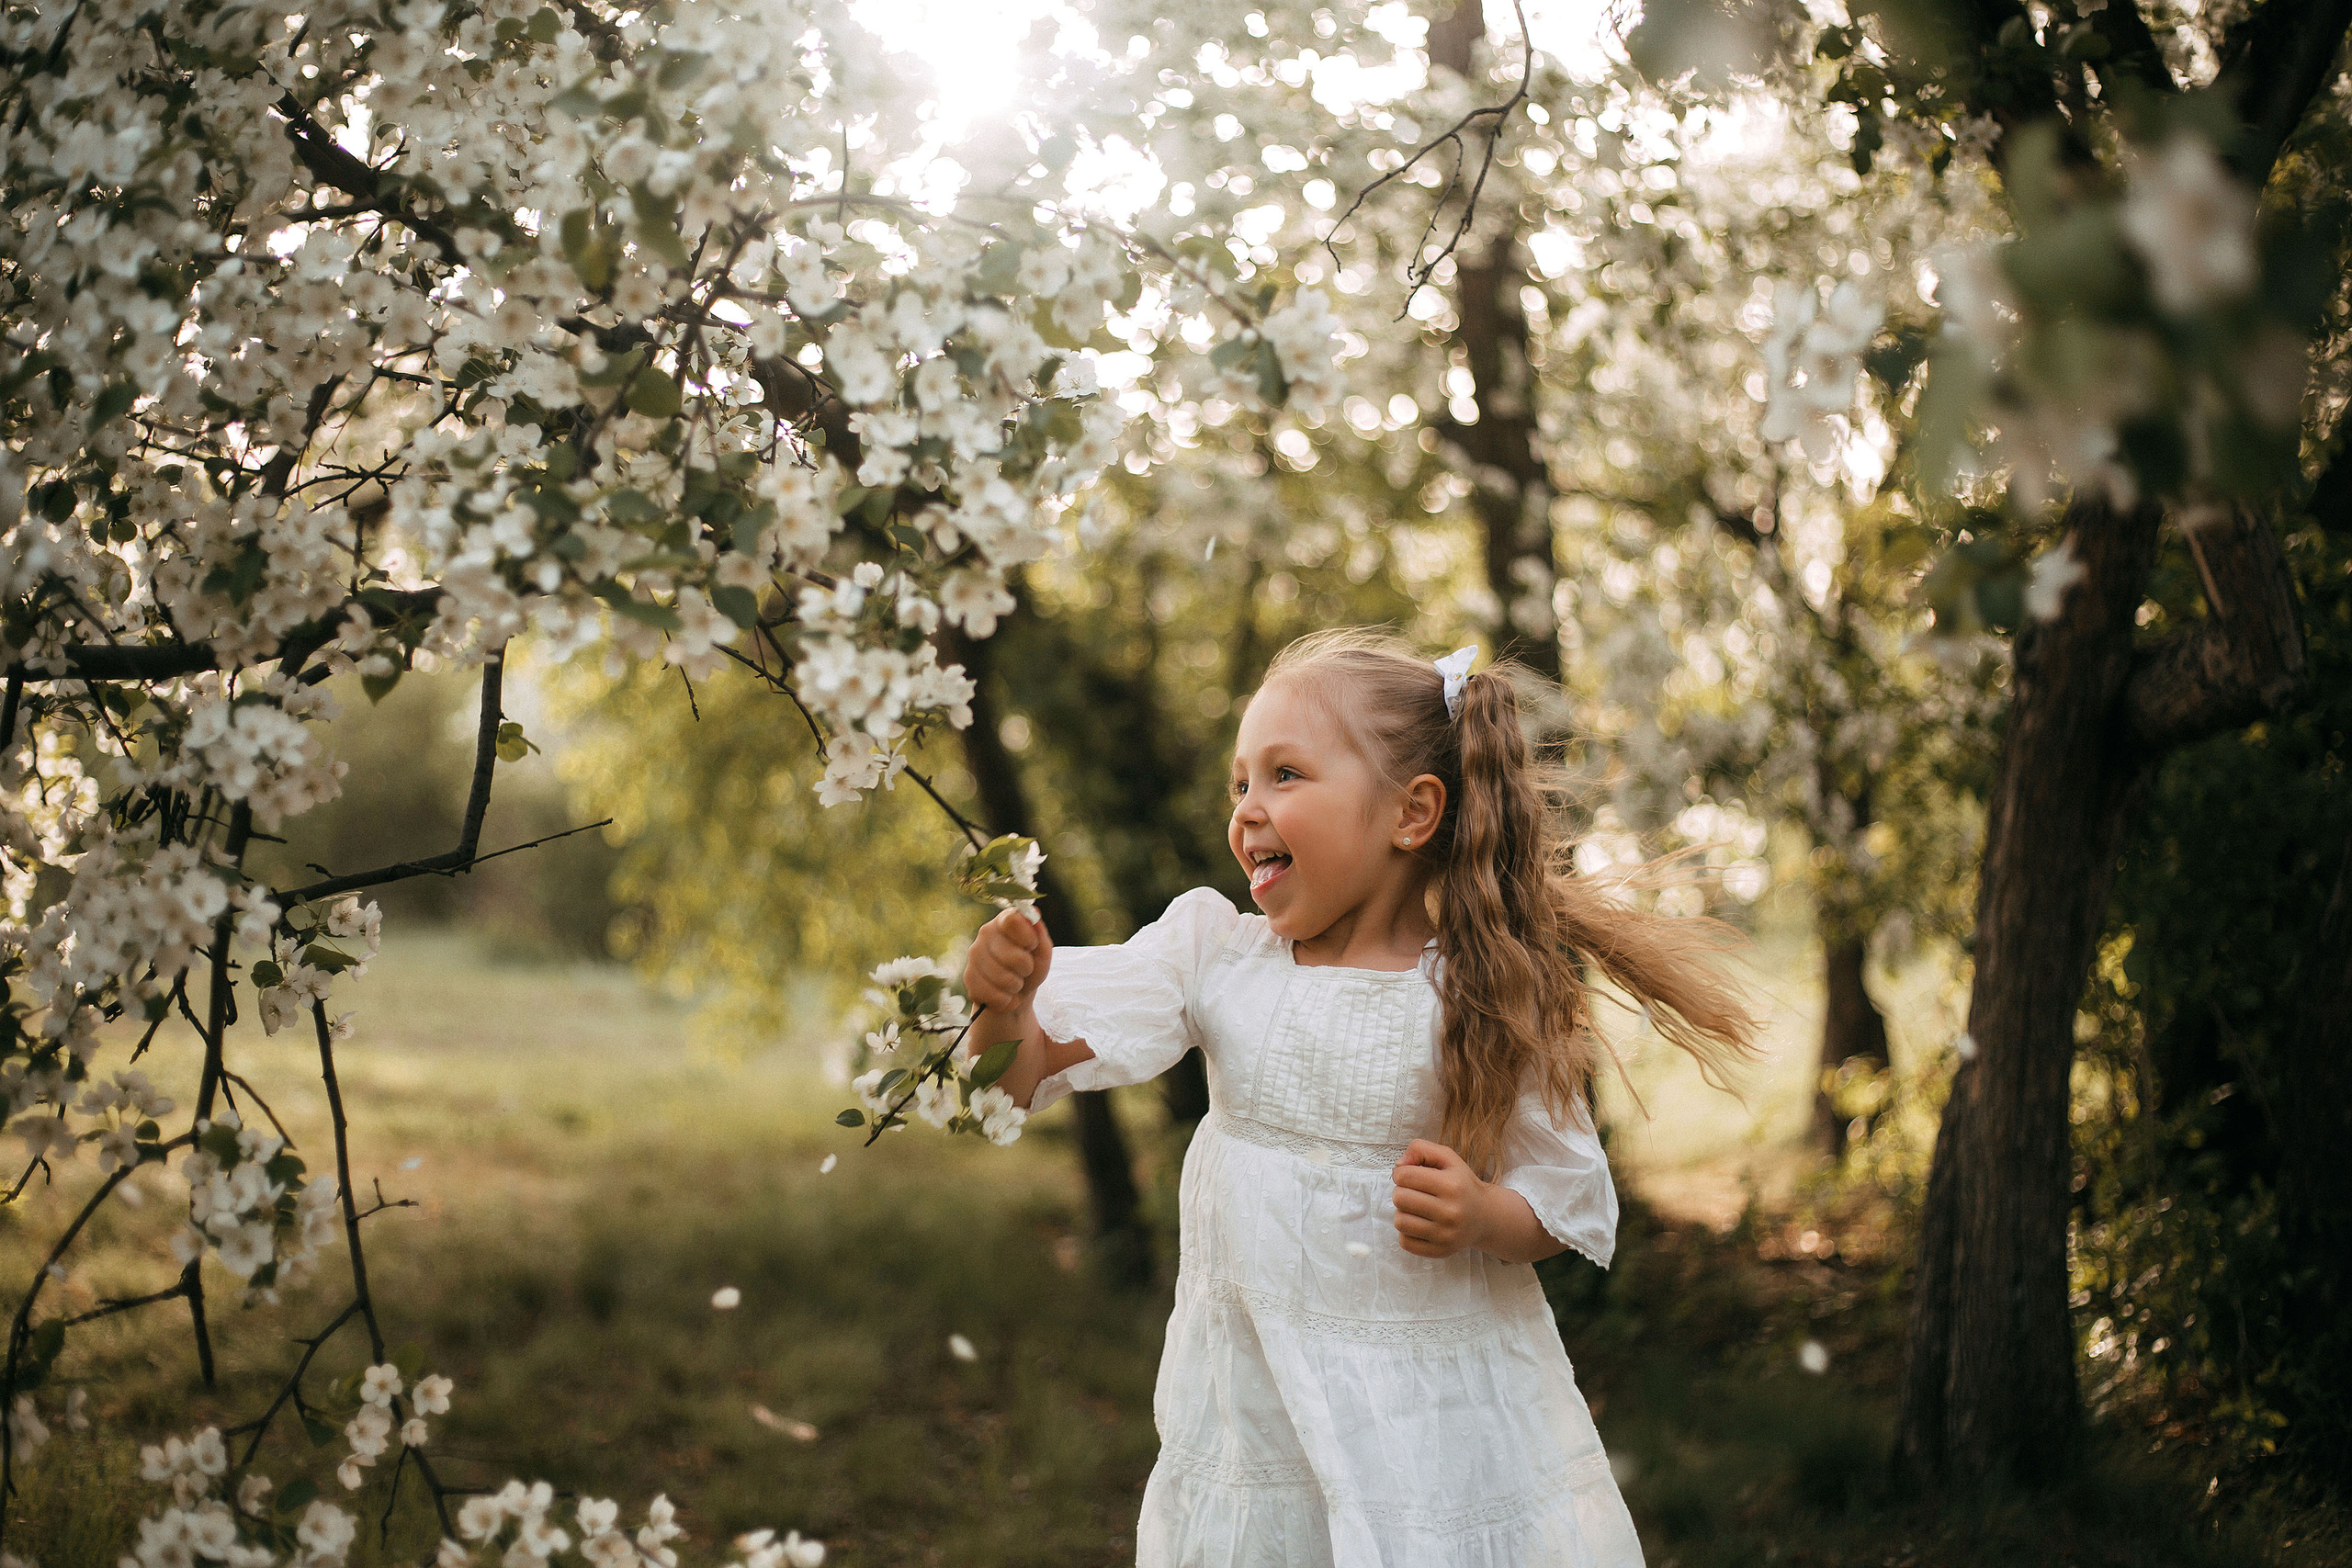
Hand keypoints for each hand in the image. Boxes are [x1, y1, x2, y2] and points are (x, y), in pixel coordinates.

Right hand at [964, 906, 1052, 1013]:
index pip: (1013, 920)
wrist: (1015, 993)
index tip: (1031, 945)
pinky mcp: (968, 977)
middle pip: (1013, 956)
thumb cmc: (1031, 967)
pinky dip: (1005, 999)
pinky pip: (994, 994)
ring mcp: (974, 955)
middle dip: (1026, 969)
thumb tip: (1033, 912)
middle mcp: (985, 933)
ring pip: (1004, 979)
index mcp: (1004, 921)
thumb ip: (1039, 933)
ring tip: (1014, 982)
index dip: (1027, 937)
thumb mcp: (1042, 951)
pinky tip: (1004, 992)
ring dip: (1016, 986)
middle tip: (1024, 969)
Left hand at [1391, 1139, 1493, 1258]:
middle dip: (1401, 1192)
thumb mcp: (1447, 1157)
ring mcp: (1445, 1234)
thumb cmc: (1461, 1184)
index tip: (1410, 1176)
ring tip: (1416, 1209)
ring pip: (1400, 1221)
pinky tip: (1420, 1224)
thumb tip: (1398, 1165)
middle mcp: (1450, 1212)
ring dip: (1403, 1212)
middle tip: (1413, 1193)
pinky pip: (1405, 1242)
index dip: (1401, 1173)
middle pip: (1399, 1198)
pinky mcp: (1439, 1251)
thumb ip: (1420, 1149)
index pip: (1404, 1175)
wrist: (1485, 1216)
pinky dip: (1407, 1232)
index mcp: (1451, 1185)